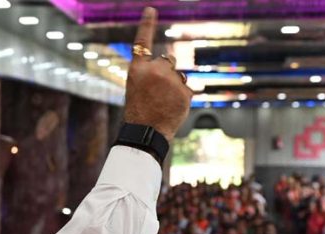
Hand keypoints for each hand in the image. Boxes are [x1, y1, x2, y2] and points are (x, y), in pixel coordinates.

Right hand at [123, 8, 193, 141]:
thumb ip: (150, 73)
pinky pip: (187, 89)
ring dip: (174, 86)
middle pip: (167, 61)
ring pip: (178, 76)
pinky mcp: (184, 90)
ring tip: (163, 102)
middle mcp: (154, 70)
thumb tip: (170, 64)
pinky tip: (172, 107)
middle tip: (157, 93)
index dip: (147, 24)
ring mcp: (171, 79)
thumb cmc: (139, 110)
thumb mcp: (137, 87)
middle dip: (165, 73)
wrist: (146, 131)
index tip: (150, 9)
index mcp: (138, 69)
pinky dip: (182, 97)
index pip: (142, 42)